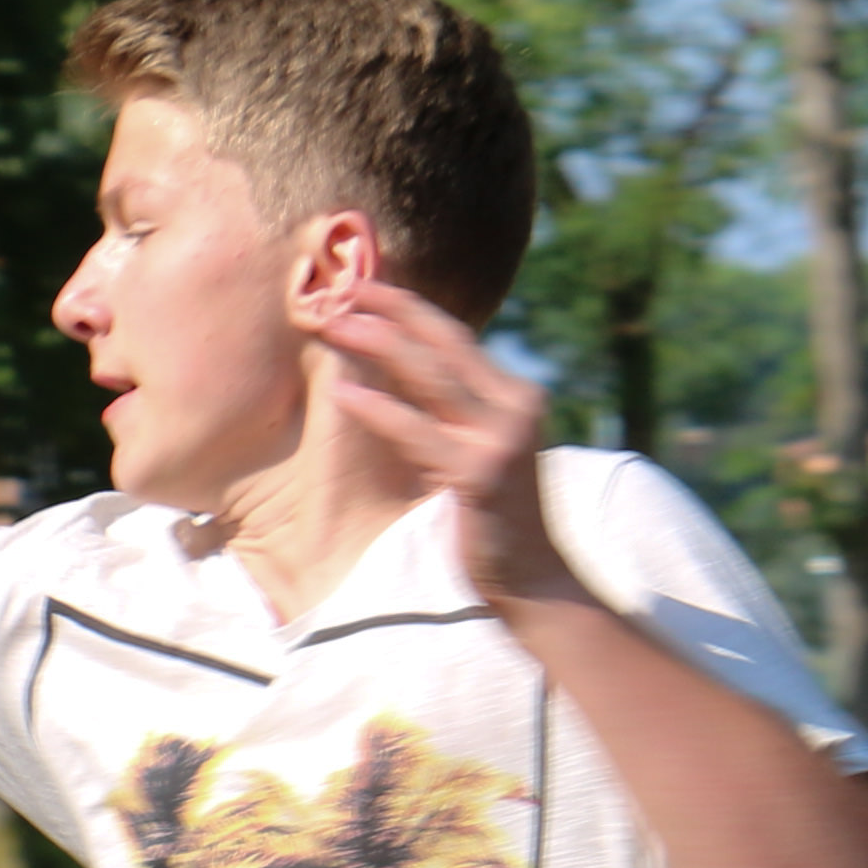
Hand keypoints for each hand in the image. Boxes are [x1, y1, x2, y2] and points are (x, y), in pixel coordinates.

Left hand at [306, 281, 580, 607]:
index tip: (366, 286)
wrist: (534, 581)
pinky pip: (415, 431)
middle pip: (443, 341)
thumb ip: (460, 412)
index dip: (409, 307)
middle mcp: (514, 407)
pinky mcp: (478, 474)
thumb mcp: (485, 451)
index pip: (456, 337)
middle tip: (340, 290)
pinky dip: (377, 408)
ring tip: (333, 323)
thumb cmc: (500, 520)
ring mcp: (498, 439)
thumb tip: (411, 372)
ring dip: (377, 342)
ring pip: (429, 375)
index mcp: (516, 397)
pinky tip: (343, 391)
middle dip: (389, 309)